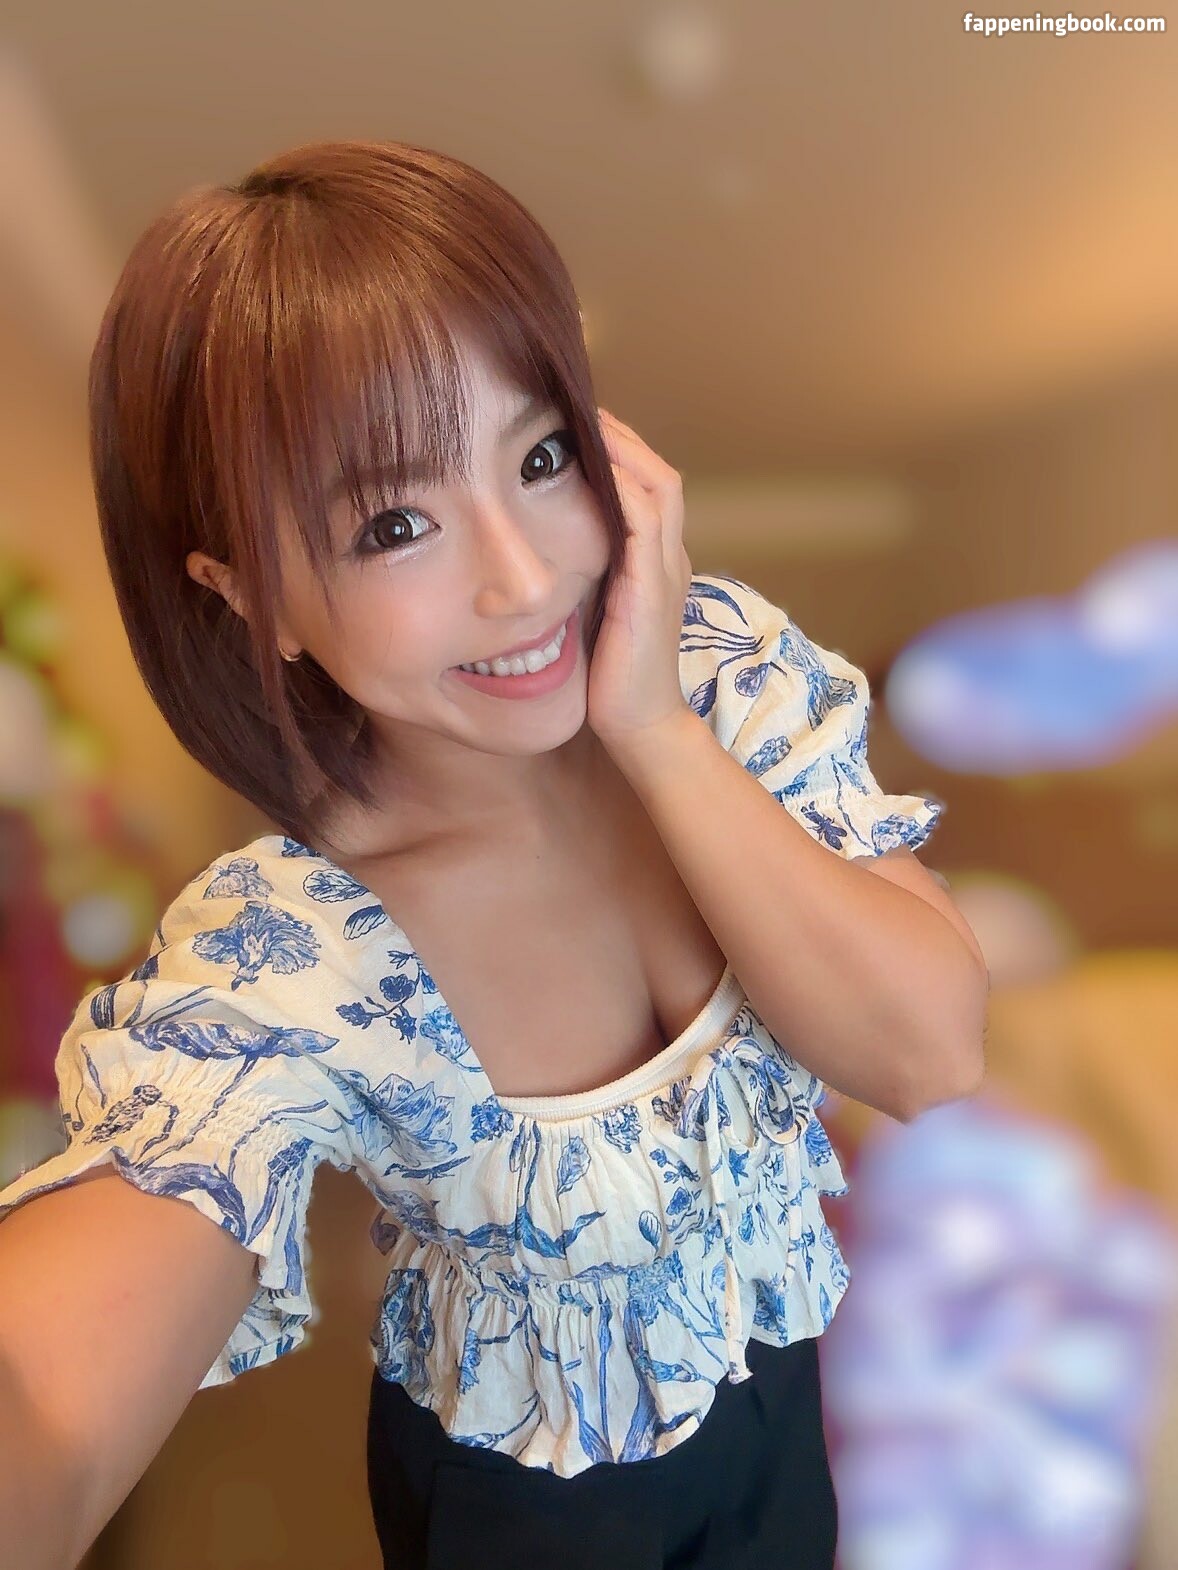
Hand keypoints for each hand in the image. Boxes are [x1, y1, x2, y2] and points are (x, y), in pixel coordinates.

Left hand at [586, 409, 693, 750]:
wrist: (639, 728)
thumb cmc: (610, 679)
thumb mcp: (591, 612)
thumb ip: (580, 577)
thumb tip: (533, 549)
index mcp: (653, 560)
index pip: (644, 484)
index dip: (615, 449)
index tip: (572, 421)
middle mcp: (666, 555)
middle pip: (655, 470)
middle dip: (618, 434)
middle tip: (573, 401)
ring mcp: (664, 569)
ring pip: (656, 483)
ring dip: (621, 447)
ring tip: (581, 415)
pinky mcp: (651, 588)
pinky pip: (644, 520)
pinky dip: (622, 486)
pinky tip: (591, 463)